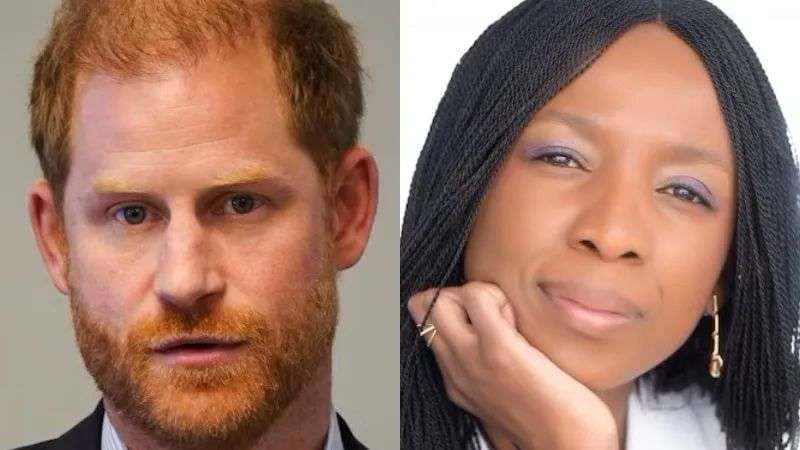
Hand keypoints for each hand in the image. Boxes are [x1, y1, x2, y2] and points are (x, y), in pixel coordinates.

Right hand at [408, 281, 618, 449]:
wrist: (569, 447)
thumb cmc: (552, 421)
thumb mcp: (504, 396)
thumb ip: (488, 371)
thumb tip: (500, 340)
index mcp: (456, 379)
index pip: (426, 326)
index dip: (451, 309)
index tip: (483, 320)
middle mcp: (454, 367)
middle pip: (422, 306)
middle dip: (455, 295)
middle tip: (492, 312)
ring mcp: (472, 357)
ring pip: (439, 298)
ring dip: (474, 293)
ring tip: (506, 316)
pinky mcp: (498, 348)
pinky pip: (476, 295)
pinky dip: (495, 294)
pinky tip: (517, 318)